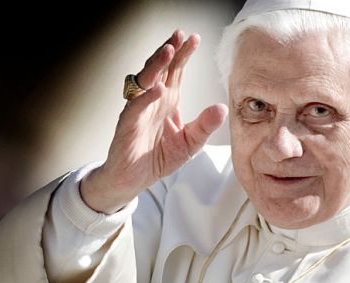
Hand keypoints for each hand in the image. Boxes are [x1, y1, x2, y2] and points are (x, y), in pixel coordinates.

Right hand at [81, 31, 227, 212]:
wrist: (133, 179)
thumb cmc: (157, 159)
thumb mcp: (190, 143)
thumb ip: (205, 126)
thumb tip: (222, 108)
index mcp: (167, 100)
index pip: (176, 71)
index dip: (184, 54)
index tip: (194, 38)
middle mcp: (152, 100)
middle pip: (160, 69)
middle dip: (169, 51)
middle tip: (179, 35)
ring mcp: (138, 110)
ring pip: (145, 81)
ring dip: (156, 65)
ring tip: (168, 51)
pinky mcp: (128, 124)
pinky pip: (136, 107)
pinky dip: (147, 97)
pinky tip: (159, 89)